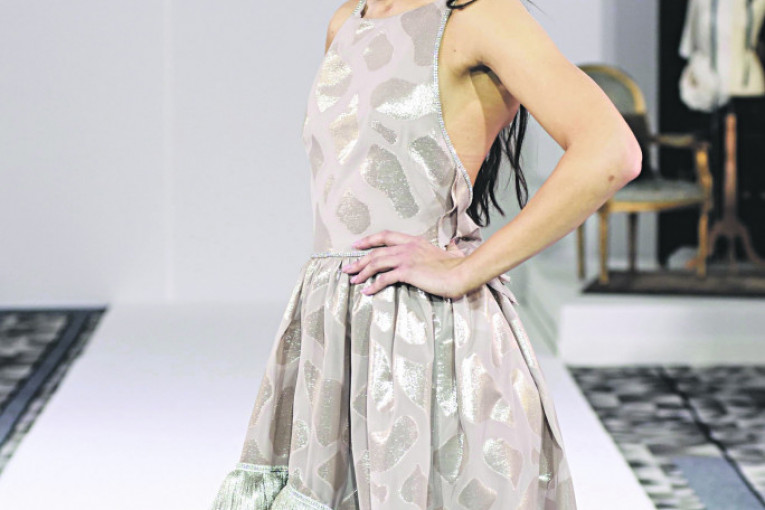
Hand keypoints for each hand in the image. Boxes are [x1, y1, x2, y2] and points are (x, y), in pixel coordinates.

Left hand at [341, 230, 468, 298]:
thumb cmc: (456, 266)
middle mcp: (407, 246)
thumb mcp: (449, 252)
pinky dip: (373, 285)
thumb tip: (453, 244)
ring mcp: (406, 258)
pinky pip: (384, 278)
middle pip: (376, 251)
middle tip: (347, 268)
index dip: (369, 240)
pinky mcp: (407, 272)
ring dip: (362, 272)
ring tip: (353, 280)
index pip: (385, 236)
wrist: (461, 273)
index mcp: (414, 241)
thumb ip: (448, 248)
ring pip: (376, 263)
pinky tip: (367, 291)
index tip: (357, 245)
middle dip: (359, 260)